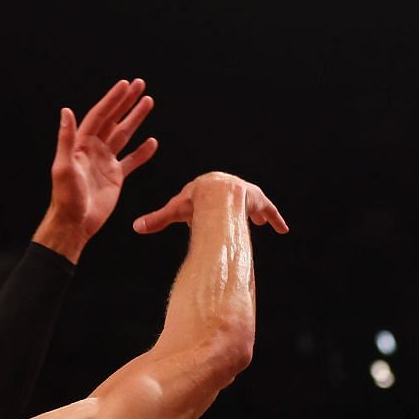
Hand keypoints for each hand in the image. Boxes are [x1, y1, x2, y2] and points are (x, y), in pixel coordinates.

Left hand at [34, 78, 159, 259]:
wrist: (75, 223)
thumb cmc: (66, 197)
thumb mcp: (63, 166)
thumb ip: (66, 139)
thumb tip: (66, 112)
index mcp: (82, 144)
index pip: (100, 116)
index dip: (113, 100)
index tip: (125, 85)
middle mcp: (94, 149)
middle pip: (114, 120)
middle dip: (126, 102)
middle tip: (141, 85)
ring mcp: (106, 162)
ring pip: (124, 135)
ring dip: (136, 119)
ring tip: (148, 103)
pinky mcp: (115, 177)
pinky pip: (131, 161)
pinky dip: (142, 152)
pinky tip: (152, 142)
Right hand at [133, 171, 288, 235]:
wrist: (216, 193)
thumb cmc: (195, 201)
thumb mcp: (174, 211)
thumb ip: (157, 220)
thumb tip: (135, 228)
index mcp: (208, 188)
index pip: (206, 199)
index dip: (205, 210)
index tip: (203, 220)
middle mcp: (229, 188)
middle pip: (229, 201)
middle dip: (231, 209)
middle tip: (234, 220)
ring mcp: (245, 193)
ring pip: (250, 204)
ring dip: (252, 211)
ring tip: (256, 220)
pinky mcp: (259, 199)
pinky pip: (270, 210)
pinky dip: (276, 220)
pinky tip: (283, 230)